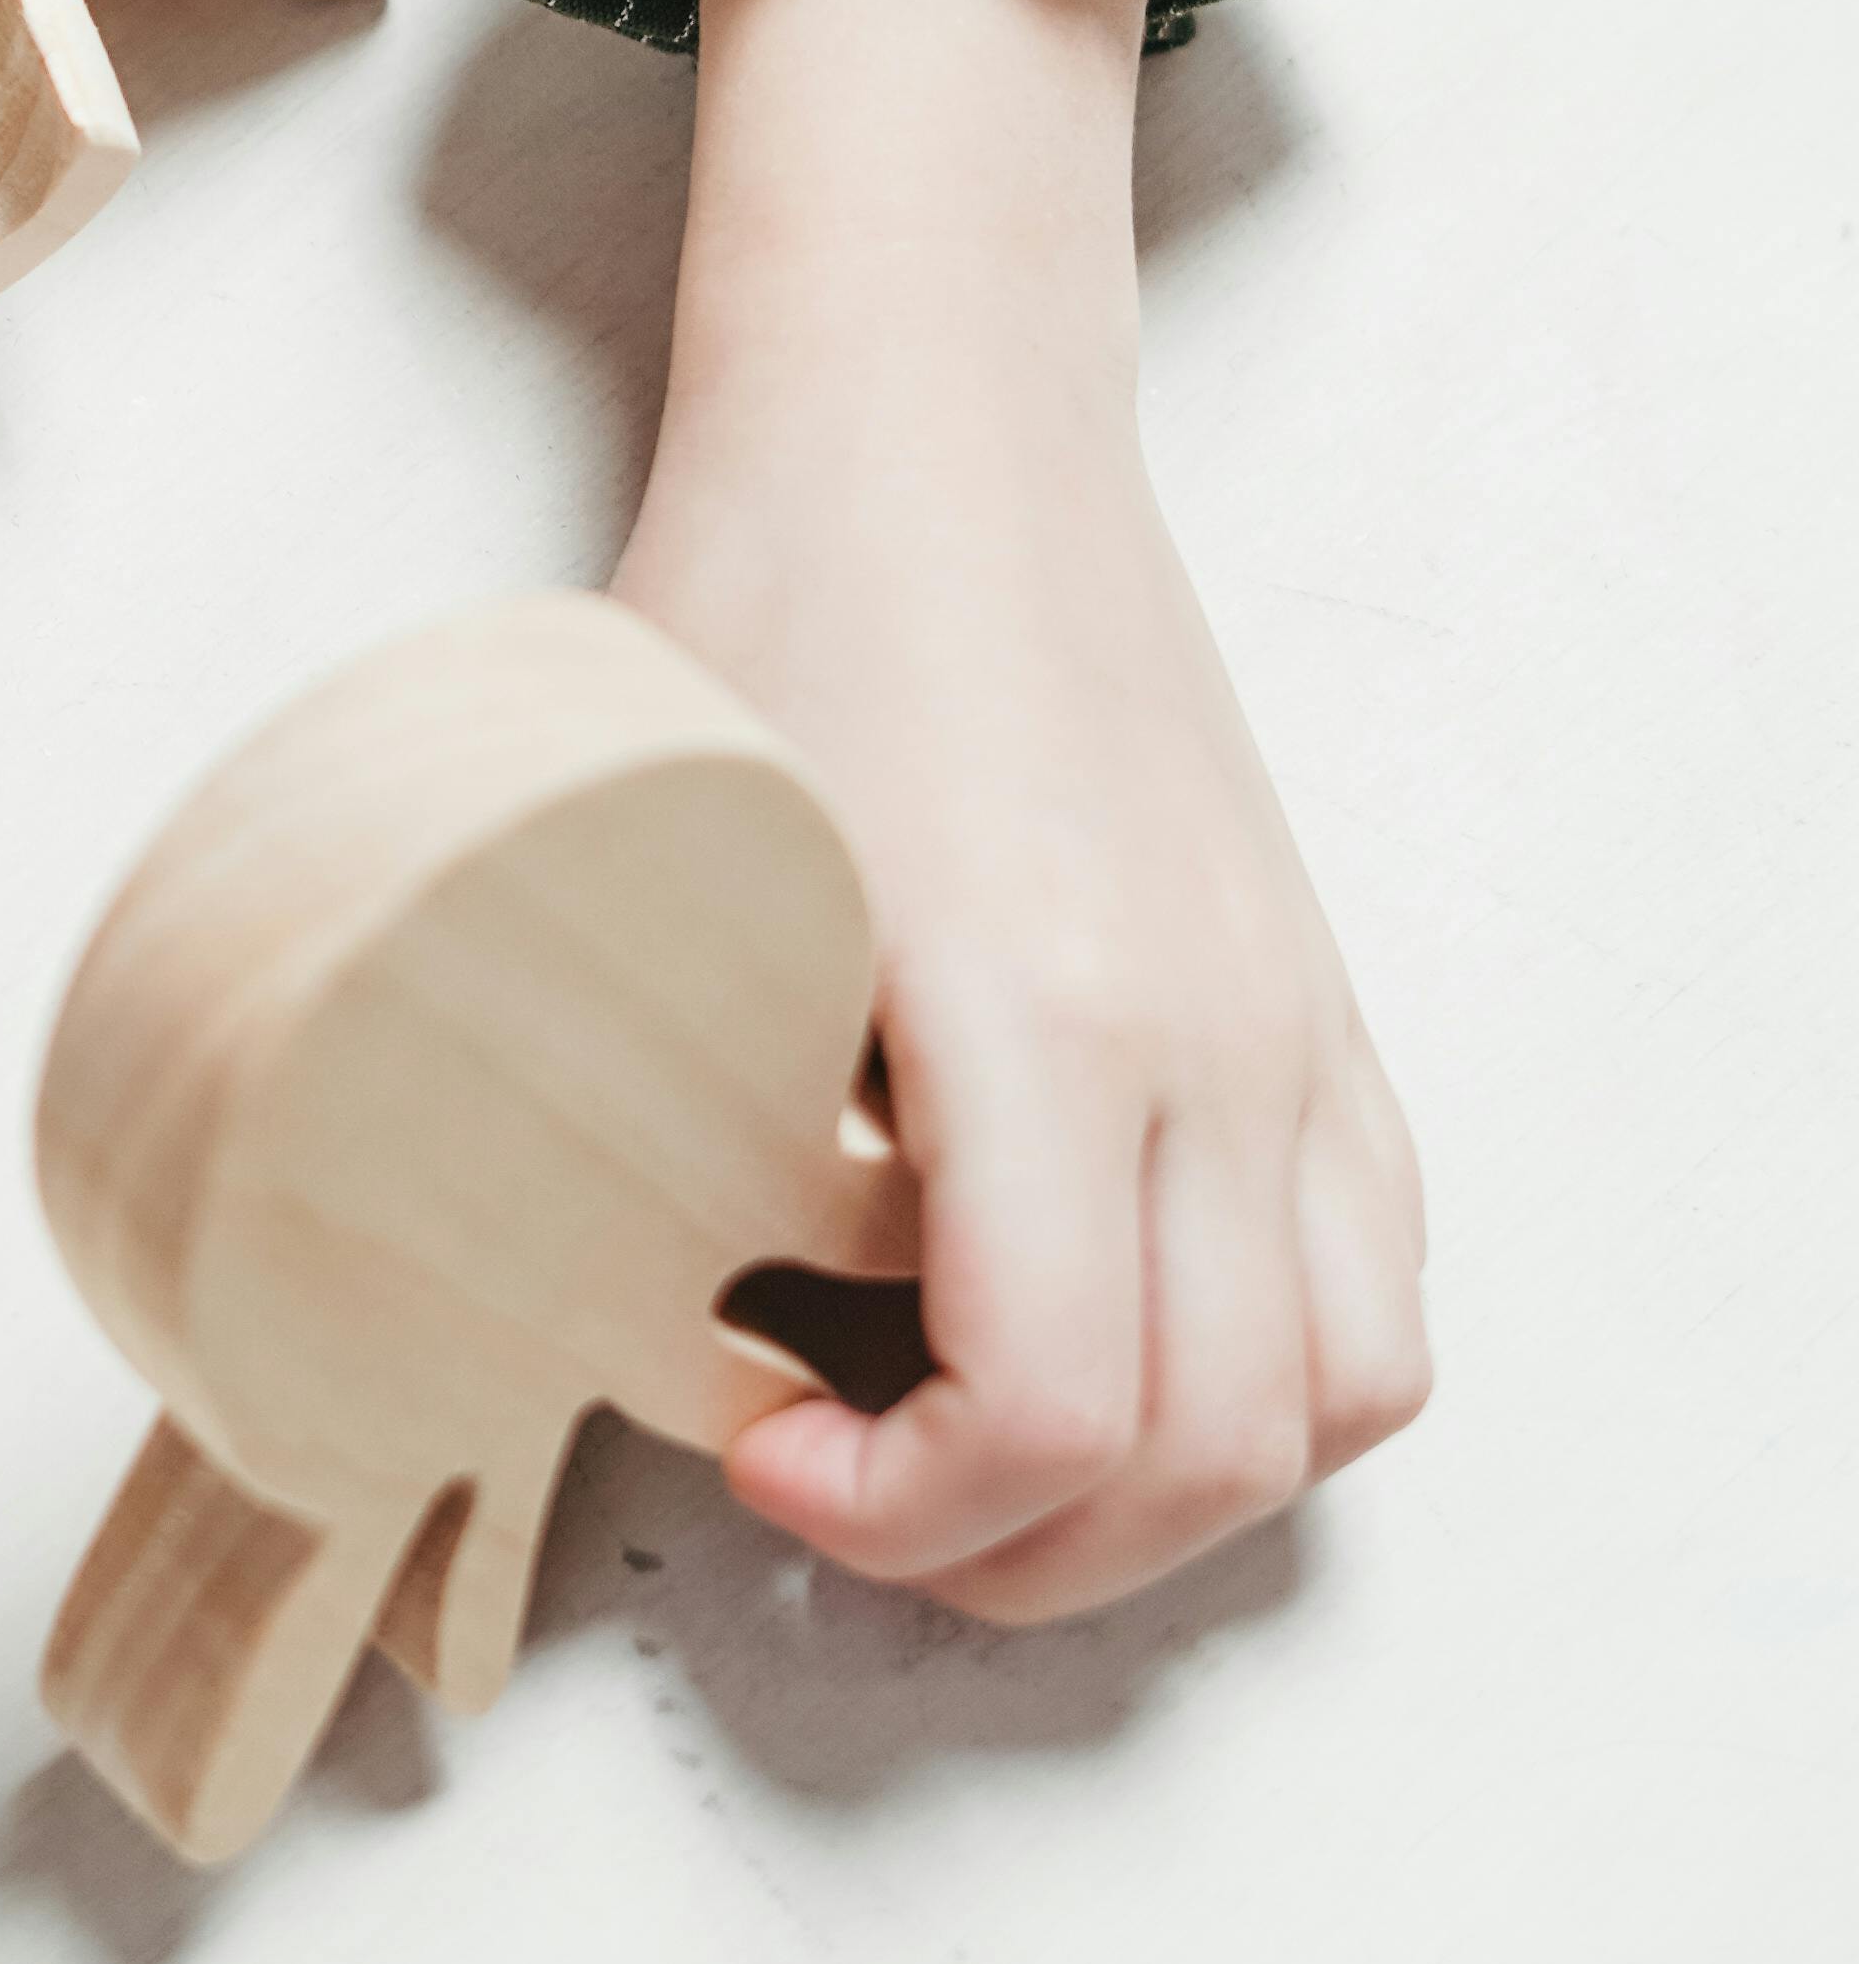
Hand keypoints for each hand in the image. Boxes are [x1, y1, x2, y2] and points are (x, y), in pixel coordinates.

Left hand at [609, 0, 1429, 1624]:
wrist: (933, 411)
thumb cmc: (778, 592)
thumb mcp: (656, 849)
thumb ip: (646, 1091)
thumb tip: (585, 1299)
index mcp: (1042, 1004)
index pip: (1050, 1406)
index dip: (902, 1507)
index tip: (759, 1446)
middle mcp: (1210, 1034)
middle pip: (1208, 1452)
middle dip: (1017, 1552)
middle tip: (847, 1497)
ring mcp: (1288, 1020)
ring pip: (1334, 1399)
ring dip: (1166, 1496)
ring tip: (982, 1465)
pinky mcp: (1316, 1002)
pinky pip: (1378, 1281)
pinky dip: (1273, 1382)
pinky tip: (1114, 1355)